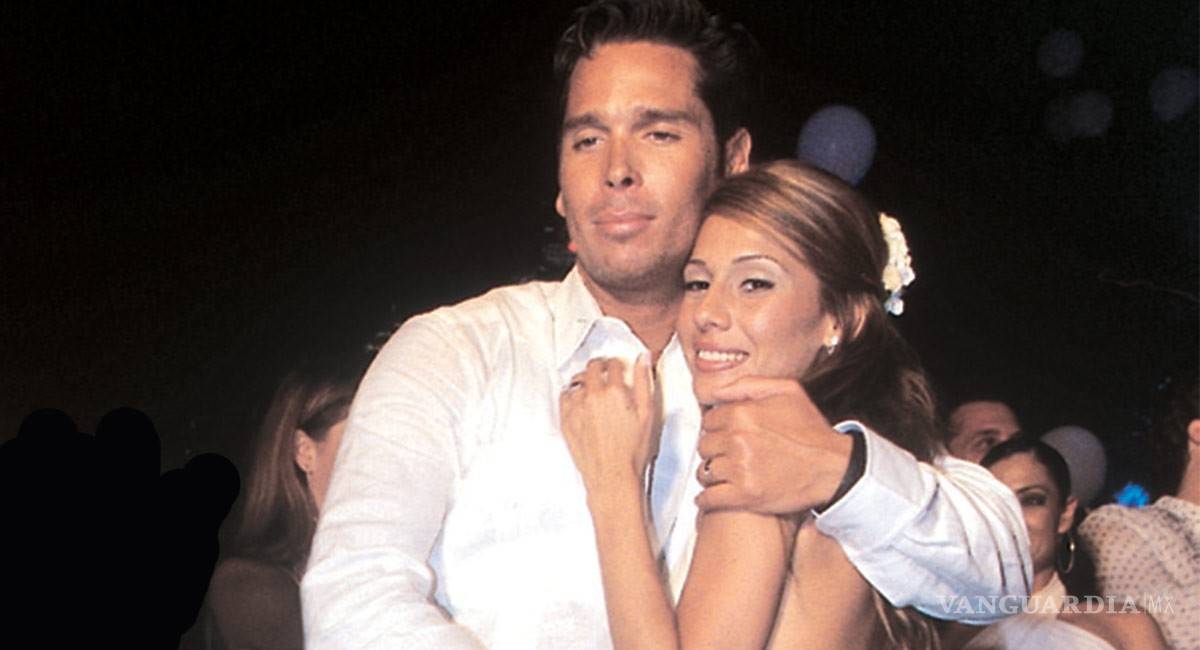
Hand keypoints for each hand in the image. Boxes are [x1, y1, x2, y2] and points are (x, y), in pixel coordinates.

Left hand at [559, 355, 656, 503]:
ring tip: (594, 388)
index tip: (619, 368)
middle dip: (601, 367)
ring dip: (585, 380)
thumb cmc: (632, 451)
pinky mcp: (566, 420)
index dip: (618, 364)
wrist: (612, 476)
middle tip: (606, 373)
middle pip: (592, 367)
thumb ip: (644, 382)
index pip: (613, 364)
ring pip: (576, 381)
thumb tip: (643, 359)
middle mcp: (592, 396)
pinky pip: (565, 397)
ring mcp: (576, 408)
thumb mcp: (648, 414)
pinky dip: (572, 395)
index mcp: (614, 391)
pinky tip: (581, 402)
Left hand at [695, 376, 851, 513]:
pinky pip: (709, 498)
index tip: (725, 435)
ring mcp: (740, 469)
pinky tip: (713, 495)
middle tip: (728, 454)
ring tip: (725, 474)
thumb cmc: (812, 432)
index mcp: (743, 414)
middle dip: (715, 450)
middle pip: (704, 445)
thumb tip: (717, 390)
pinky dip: (707, 499)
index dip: (717, 428)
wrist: (834, 467)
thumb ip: (748, 384)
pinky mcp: (745, 495)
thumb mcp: (787, 391)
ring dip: (712, 474)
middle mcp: (738, 440)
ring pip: (704, 471)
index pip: (709, 421)